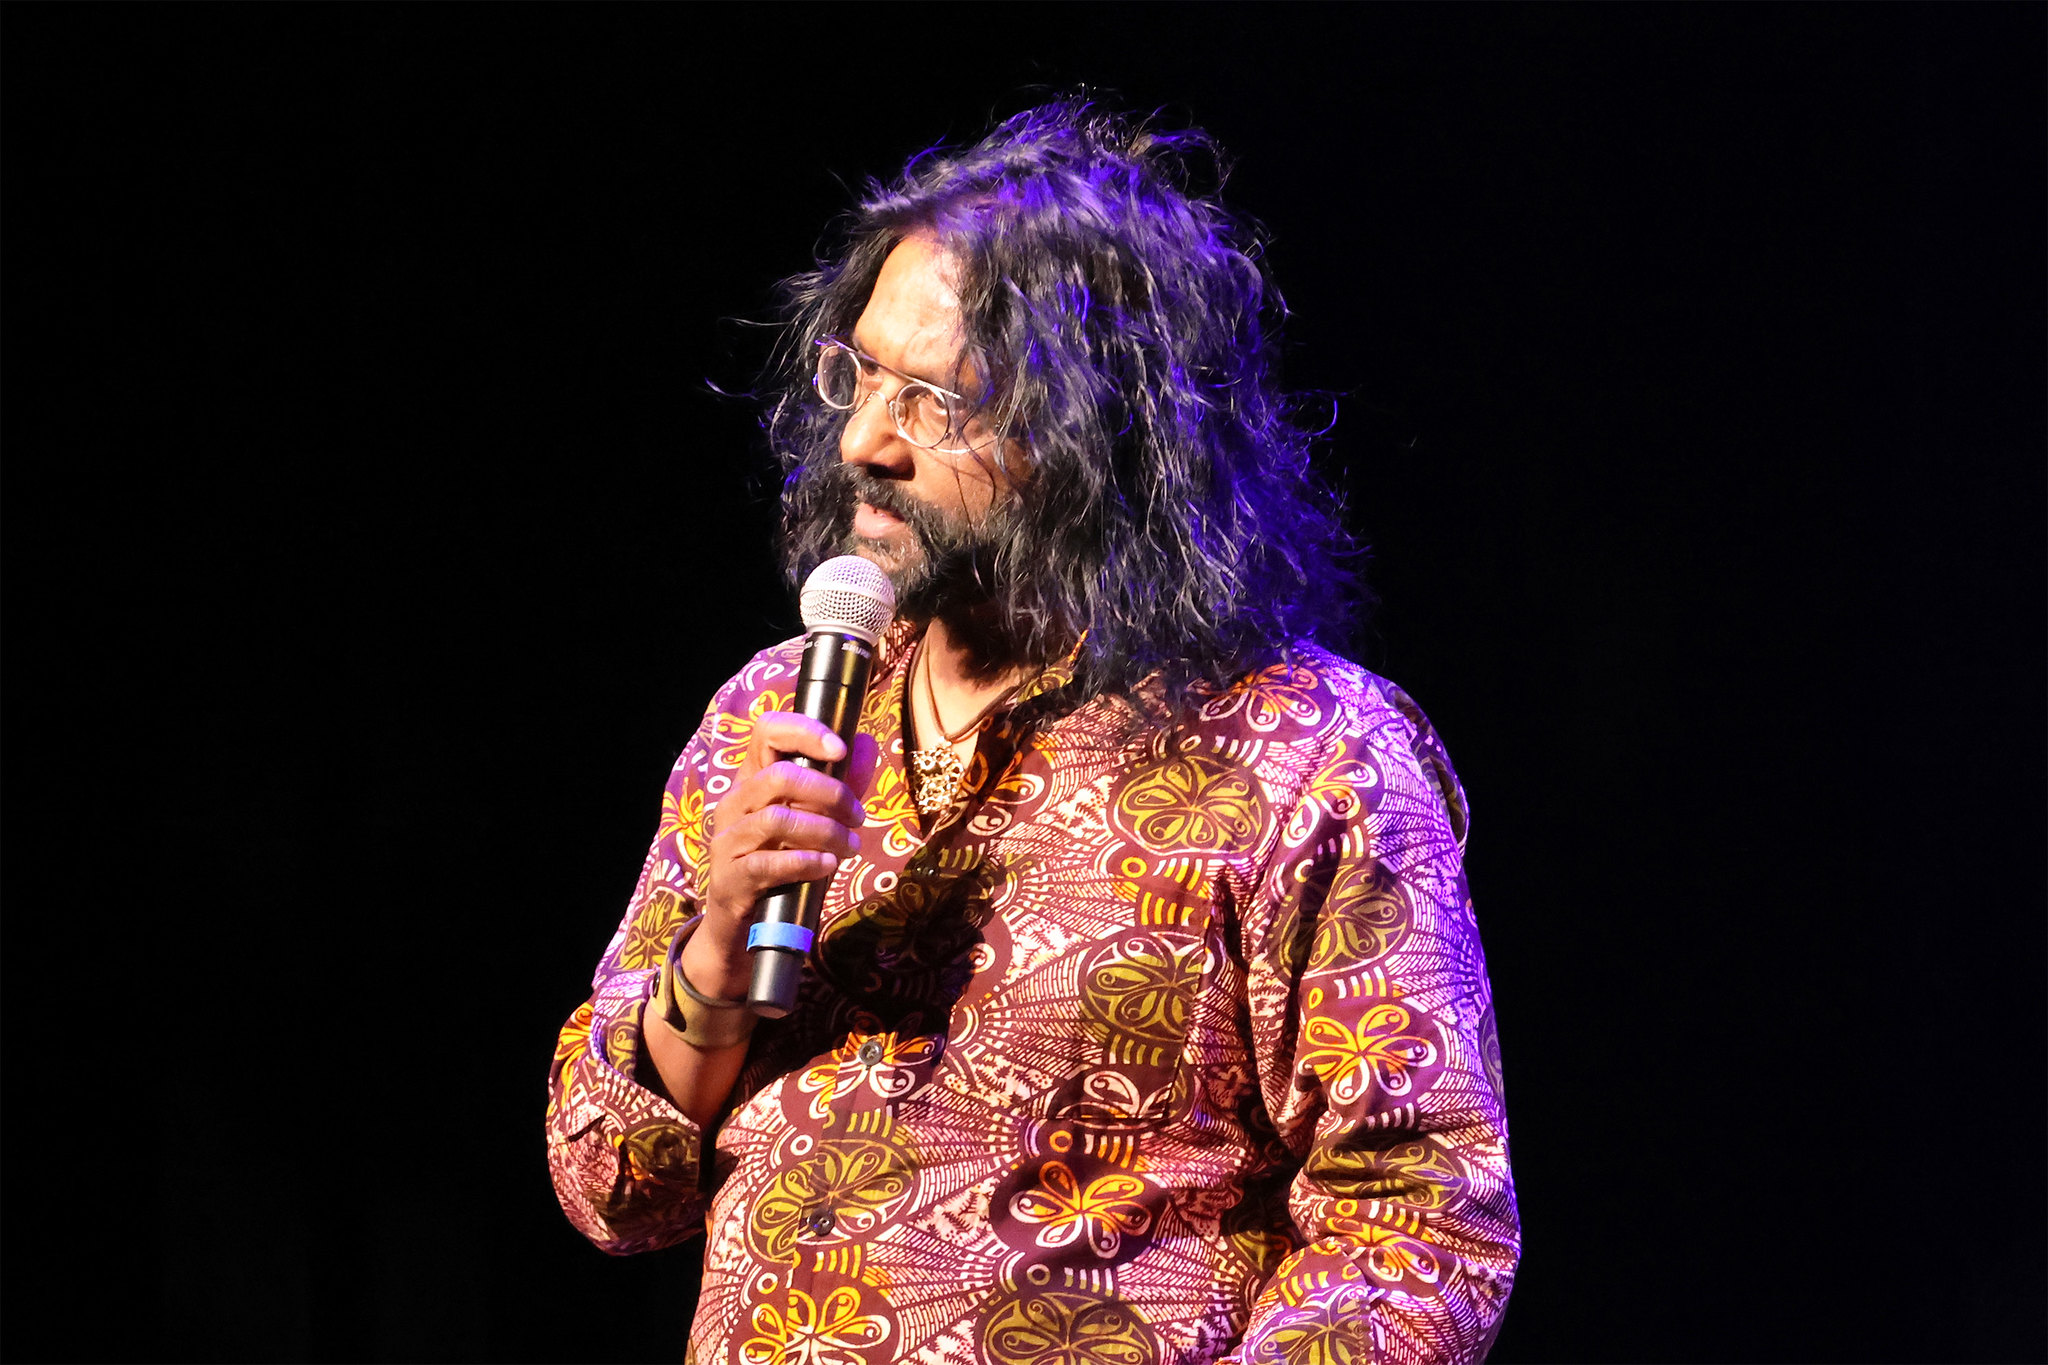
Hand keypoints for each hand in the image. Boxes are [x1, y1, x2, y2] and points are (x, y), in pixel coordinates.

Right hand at [686, 713, 877, 998]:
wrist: (744, 928)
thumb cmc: (783, 866)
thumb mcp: (815, 823)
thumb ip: (840, 786)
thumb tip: (866, 744)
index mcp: (753, 780)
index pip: (767, 731)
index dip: (804, 731)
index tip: (841, 749)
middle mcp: (735, 803)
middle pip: (778, 776)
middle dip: (829, 793)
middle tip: (857, 816)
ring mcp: (728, 841)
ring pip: (776, 820)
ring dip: (824, 832)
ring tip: (849, 847)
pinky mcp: (730, 879)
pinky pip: (767, 863)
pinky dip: (805, 862)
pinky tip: (827, 866)